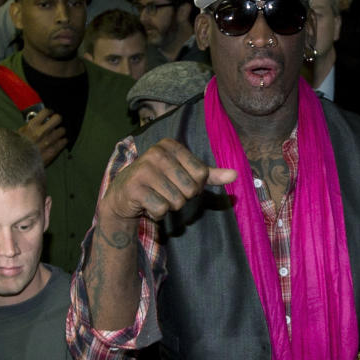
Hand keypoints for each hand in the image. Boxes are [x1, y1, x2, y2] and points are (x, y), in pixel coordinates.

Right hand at [19, 108, 66, 166]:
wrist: (18, 164)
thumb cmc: (17, 148)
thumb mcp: (20, 133)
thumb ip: (30, 126)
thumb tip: (39, 122)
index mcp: (32, 125)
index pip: (46, 111)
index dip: (50, 112)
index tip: (50, 114)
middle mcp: (42, 131)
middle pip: (58, 118)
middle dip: (57, 120)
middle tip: (55, 123)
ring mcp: (49, 141)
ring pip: (62, 130)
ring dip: (60, 131)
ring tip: (58, 134)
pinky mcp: (53, 150)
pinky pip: (64, 141)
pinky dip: (63, 141)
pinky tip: (60, 141)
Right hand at [102, 139, 236, 224]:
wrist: (124, 194)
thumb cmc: (159, 182)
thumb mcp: (184, 174)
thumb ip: (209, 174)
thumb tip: (235, 175)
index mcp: (171, 145)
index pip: (201, 174)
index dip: (195, 186)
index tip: (178, 182)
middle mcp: (156, 153)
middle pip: (190, 189)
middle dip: (182, 198)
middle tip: (166, 192)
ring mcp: (143, 169)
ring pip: (176, 201)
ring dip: (169, 206)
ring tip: (156, 197)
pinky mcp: (134, 187)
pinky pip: (161, 209)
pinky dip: (157, 213)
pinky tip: (147, 204)